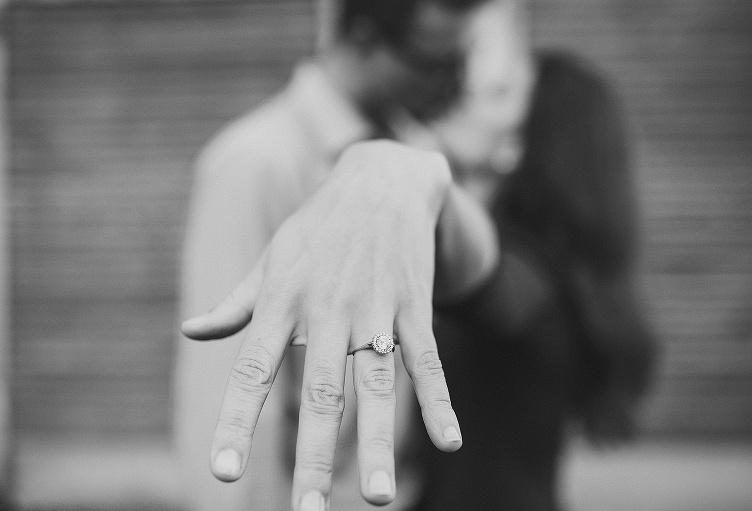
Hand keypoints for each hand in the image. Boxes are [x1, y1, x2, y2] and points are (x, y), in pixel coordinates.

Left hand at [182, 141, 462, 509]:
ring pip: (377, 385)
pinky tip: (450, 442)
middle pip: (319, 391)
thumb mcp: (272, 258)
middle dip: (313, 453)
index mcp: (284, 302)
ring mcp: (375, 309)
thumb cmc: (318, 227)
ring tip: (375, 498)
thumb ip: (235, 303)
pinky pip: (428, 359)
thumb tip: (191, 332)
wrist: (381, 177)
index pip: (253, 369)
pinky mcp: (414, 305)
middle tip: (307, 510)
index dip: (237, 420)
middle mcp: (327, 311)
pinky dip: (439, 400)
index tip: (222, 473)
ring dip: (376, 443)